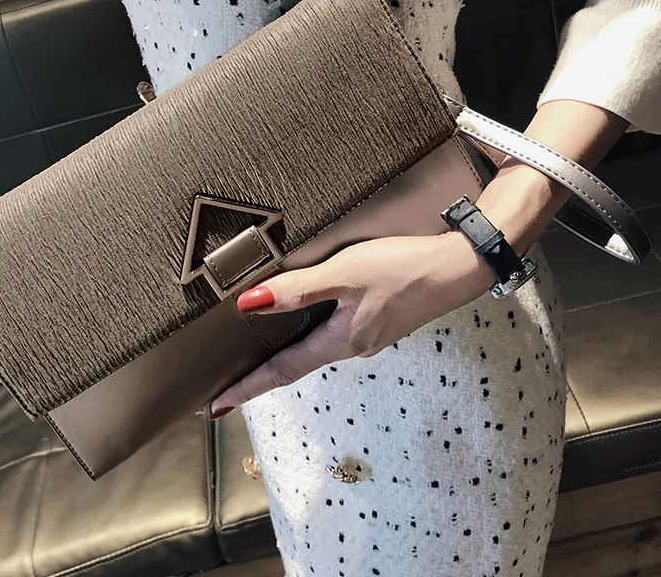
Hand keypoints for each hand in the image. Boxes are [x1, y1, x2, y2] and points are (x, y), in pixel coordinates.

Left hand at [208, 231, 493, 418]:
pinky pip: (333, 334)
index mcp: (341, 341)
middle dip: (261, 378)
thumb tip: (250, 304)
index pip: (282, 371)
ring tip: (256, 357)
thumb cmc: (403, 267)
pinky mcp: (378, 322)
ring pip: (315, 349)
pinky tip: (303, 324)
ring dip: (284, 357)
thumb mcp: (346, 273)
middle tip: (229, 387)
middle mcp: (353, 346)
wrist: (457, 267)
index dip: (247, 387)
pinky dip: (308, 336)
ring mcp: (367, 336)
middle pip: (296, 365)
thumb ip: (299, 289)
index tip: (216, 407)